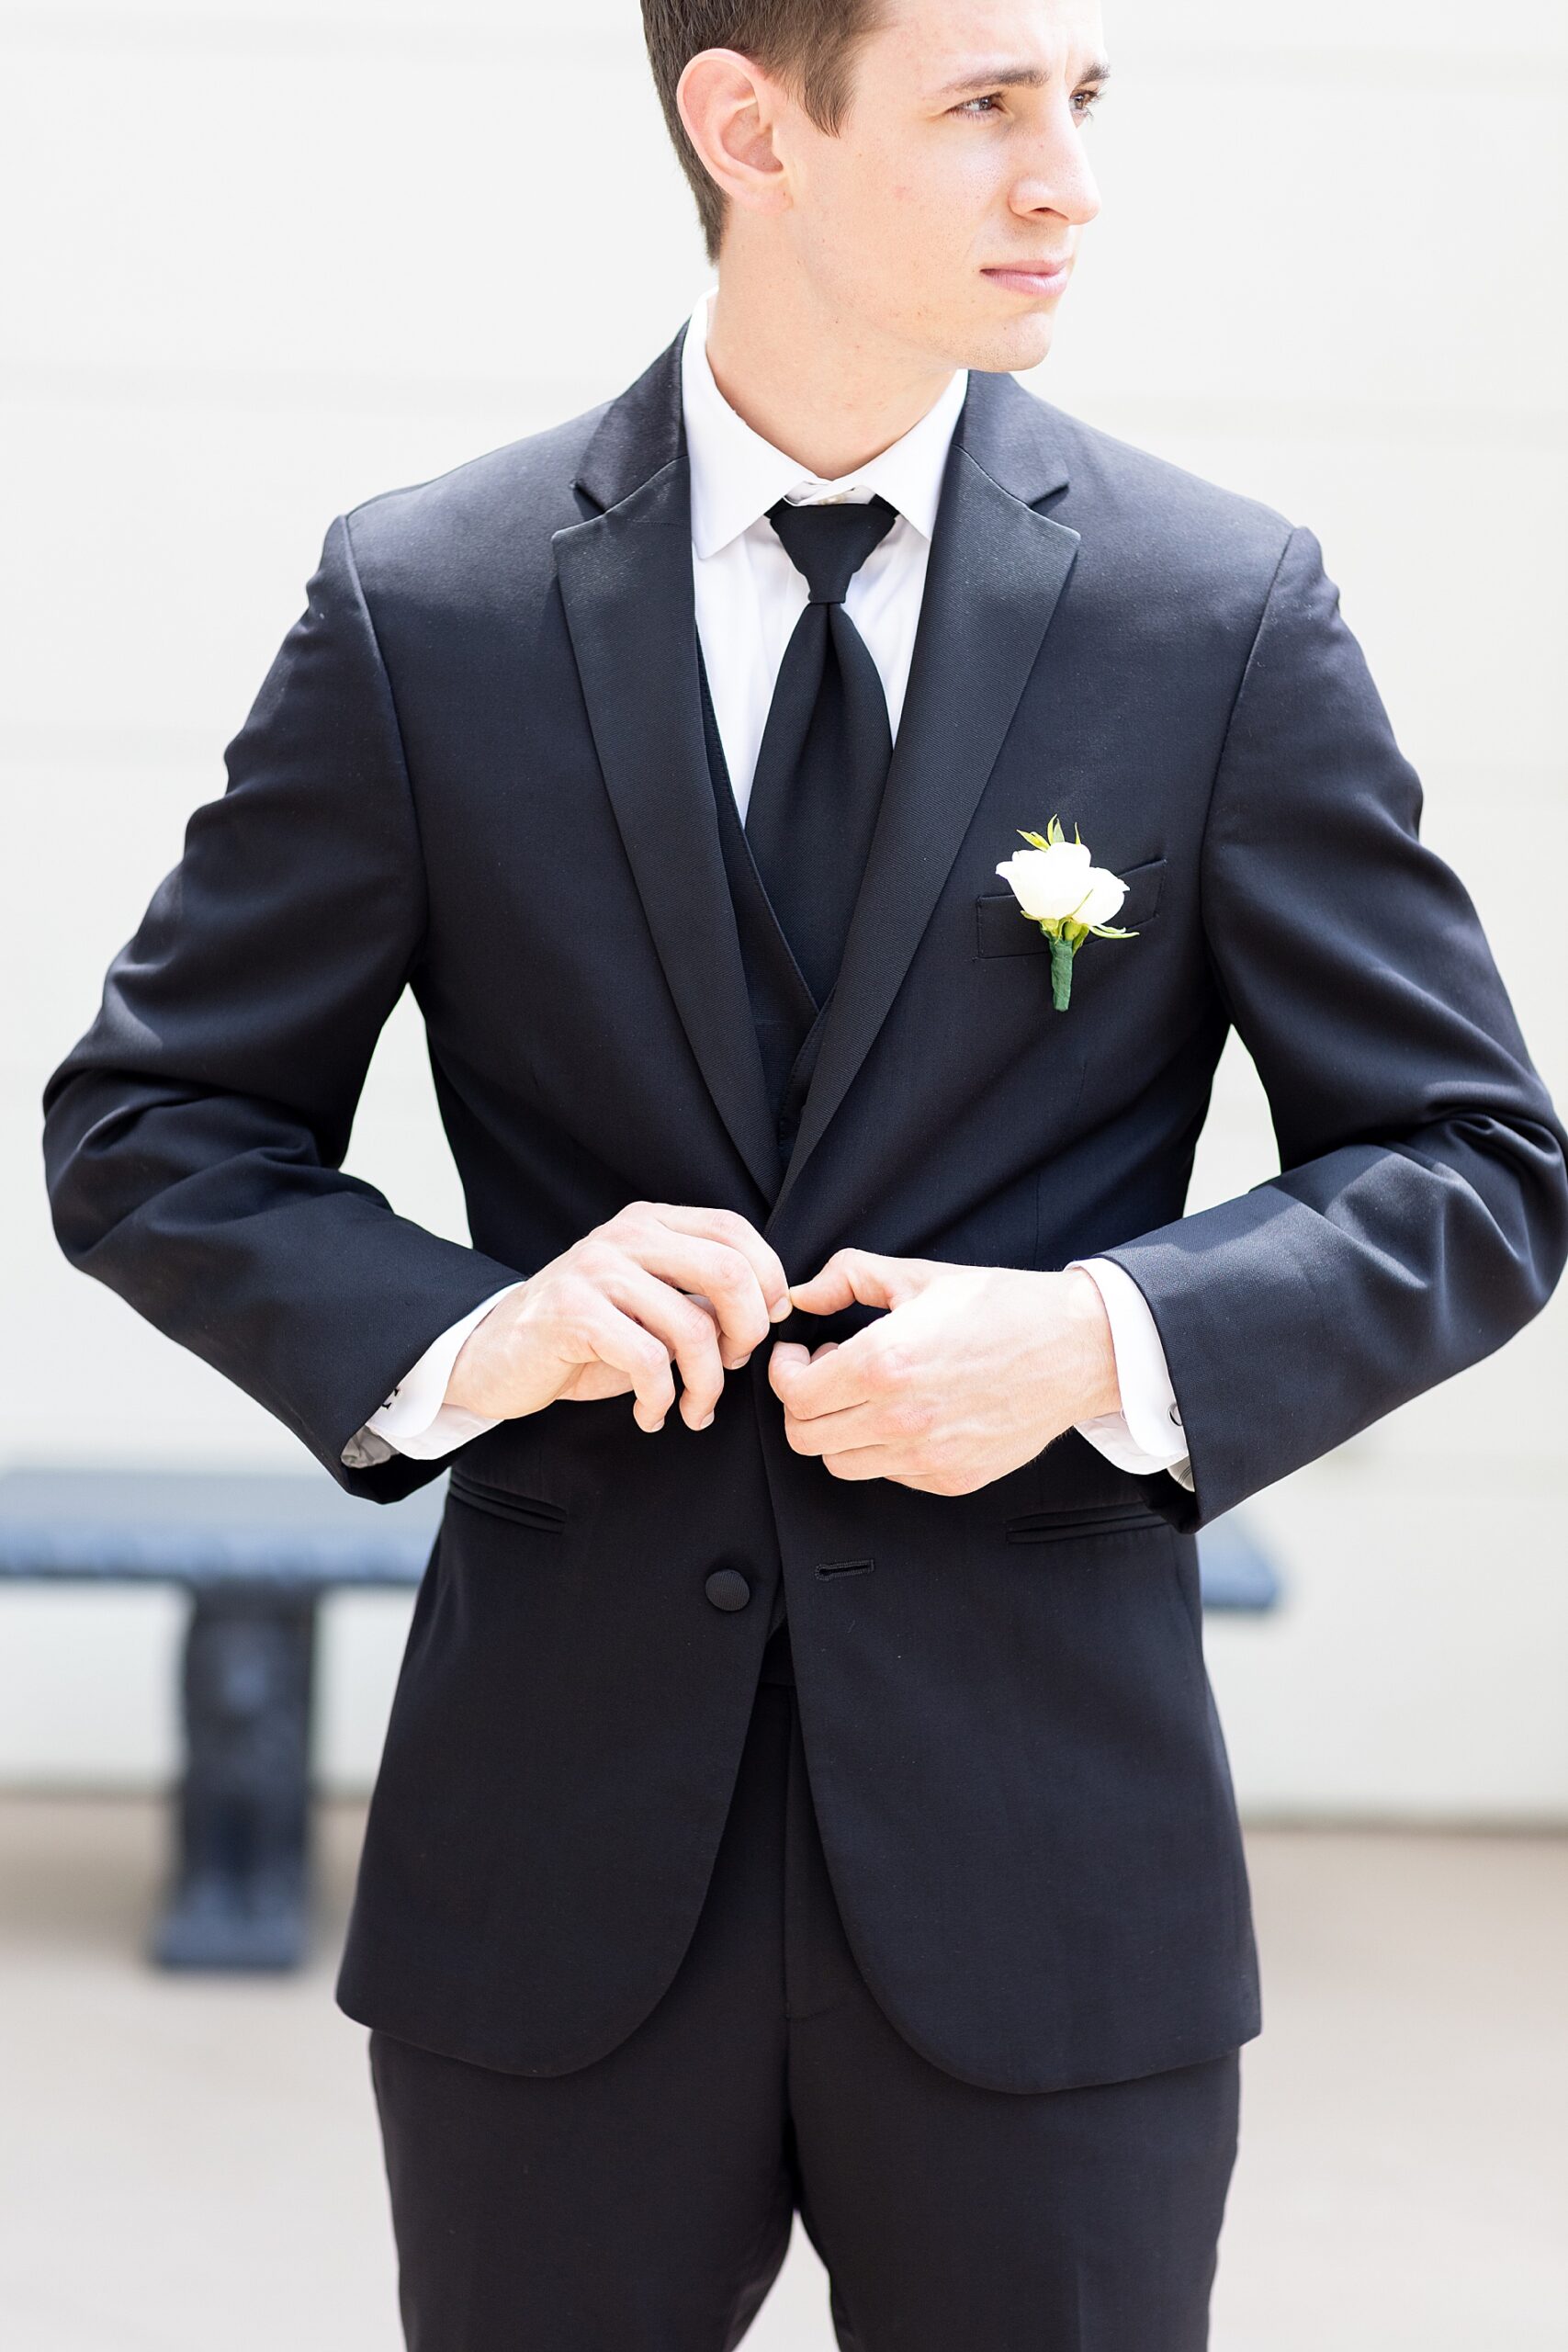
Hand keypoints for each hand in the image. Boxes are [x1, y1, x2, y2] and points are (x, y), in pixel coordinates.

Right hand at [446, 1203, 791, 1433]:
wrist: (497, 1356)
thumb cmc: (586, 1336)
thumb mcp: (651, 1304)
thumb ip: (701, 1295)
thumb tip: (774, 1306)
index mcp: (651, 1222)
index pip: (735, 1232)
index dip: (768, 1281)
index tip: (764, 1328)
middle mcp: (626, 1234)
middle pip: (729, 1274)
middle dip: (748, 1334)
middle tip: (731, 1367)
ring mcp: (596, 1269)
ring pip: (693, 1329)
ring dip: (705, 1385)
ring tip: (692, 1408)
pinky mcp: (572, 1313)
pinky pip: (649, 1362)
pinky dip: (661, 1401)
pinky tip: (651, 1414)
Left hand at [767, 1251, 1120, 1494]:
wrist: (1078, 1347)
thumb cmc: (1004, 1307)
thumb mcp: (920, 1275)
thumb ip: (848, 1277)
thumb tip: (803, 1295)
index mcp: (885, 1362)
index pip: (794, 1393)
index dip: (784, 1372)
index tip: (798, 1357)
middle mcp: (901, 1418)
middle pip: (806, 1437)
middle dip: (802, 1404)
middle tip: (824, 1376)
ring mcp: (928, 1456)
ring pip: (841, 1463)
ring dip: (838, 1430)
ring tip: (863, 1396)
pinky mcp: (952, 1478)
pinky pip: (890, 1474)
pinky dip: (883, 1449)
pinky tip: (903, 1415)